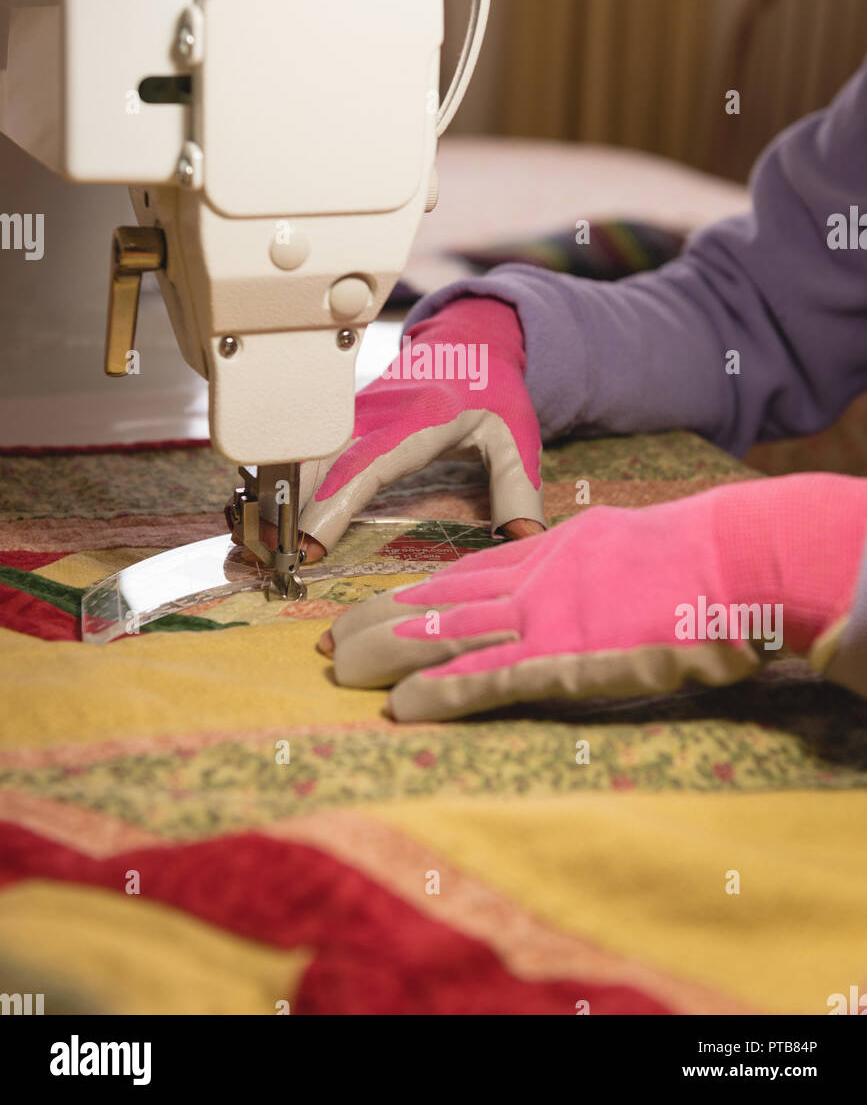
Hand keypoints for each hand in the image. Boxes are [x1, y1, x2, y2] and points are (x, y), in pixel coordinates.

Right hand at [229, 296, 545, 563]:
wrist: (467, 342)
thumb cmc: (492, 392)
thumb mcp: (518, 437)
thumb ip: (517, 490)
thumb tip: (522, 541)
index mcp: (420, 416)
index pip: (369, 463)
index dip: (334, 503)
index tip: (308, 543)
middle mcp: (374, 412)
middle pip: (318, 459)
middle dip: (286, 506)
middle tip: (263, 553)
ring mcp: (349, 413)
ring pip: (300, 453)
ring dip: (273, 496)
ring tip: (249, 543)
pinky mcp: (336, 420)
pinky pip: (300, 452)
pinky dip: (276, 483)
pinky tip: (257, 518)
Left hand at [318, 473, 866, 720]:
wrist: (729, 559)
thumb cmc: (688, 557)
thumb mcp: (612, 546)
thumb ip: (575, 565)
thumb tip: (554, 572)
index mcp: (541, 558)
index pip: (453, 580)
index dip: (399, 597)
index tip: (358, 612)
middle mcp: (528, 584)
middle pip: (434, 603)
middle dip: (374, 625)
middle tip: (327, 647)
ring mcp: (541, 620)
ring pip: (445, 635)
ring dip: (386, 656)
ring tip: (339, 673)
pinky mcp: (563, 658)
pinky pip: (487, 678)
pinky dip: (440, 693)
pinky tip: (400, 707)